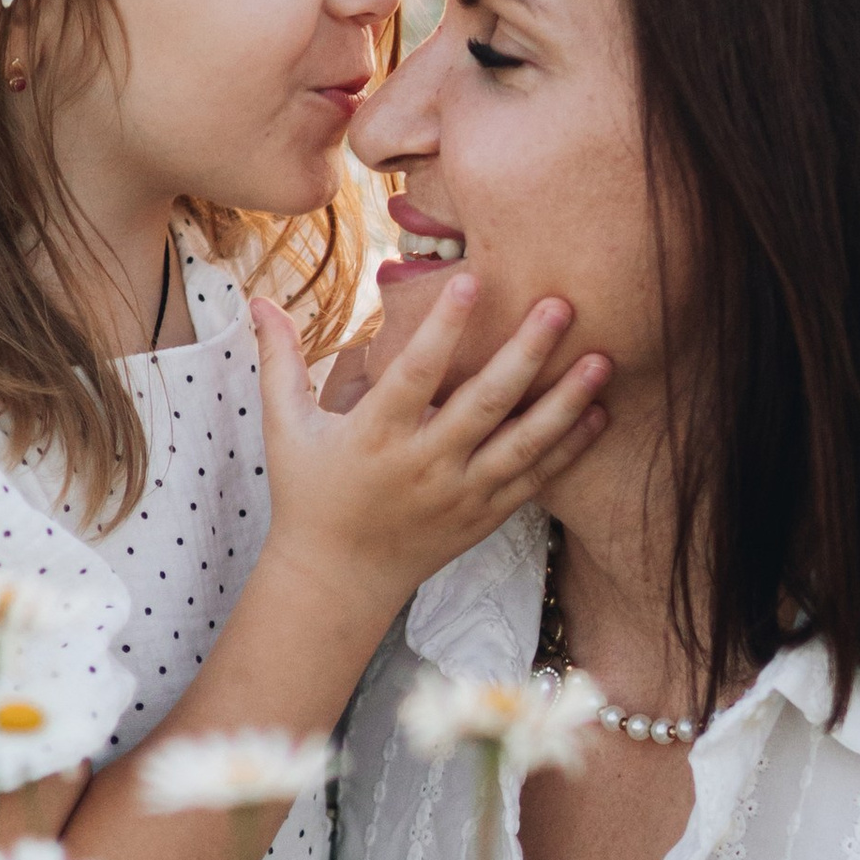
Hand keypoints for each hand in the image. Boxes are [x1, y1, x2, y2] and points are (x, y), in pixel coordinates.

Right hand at [251, 275, 608, 622]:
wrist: (338, 580)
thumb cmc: (310, 495)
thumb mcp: (286, 429)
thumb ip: (279, 362)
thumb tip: (257, 301)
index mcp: (375, 436)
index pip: (415, 374)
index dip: (444, 328)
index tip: (473, 279)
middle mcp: (424, 465)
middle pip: (484, 404)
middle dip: (526, 354)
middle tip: (561, 305)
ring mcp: (460, 494)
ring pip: (523, 444)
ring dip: (566, 401)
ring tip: (602, 359)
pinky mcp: (484, 517)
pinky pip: (534, 480)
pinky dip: (569, 448)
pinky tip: (599, 412)